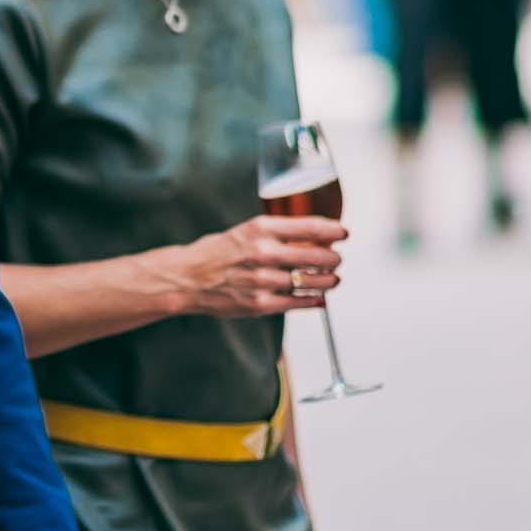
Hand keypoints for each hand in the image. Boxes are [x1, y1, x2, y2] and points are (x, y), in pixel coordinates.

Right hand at [167, 216, 347, 318]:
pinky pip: (299, 302)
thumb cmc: (215, 253)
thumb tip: (314, 238)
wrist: (187, 278)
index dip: (334, 231)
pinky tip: (319, 297)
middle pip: (319, 256)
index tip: (343, 233)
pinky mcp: (261, 303)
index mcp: (260, 228)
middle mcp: (264, 252)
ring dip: (329, 281)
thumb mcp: (244, 231)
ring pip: (313, 281)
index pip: (311, 228)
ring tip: (331, 279)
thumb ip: (276, 233)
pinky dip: (314, 300)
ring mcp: (263, 280)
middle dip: (334, 258)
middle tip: (335, 259)